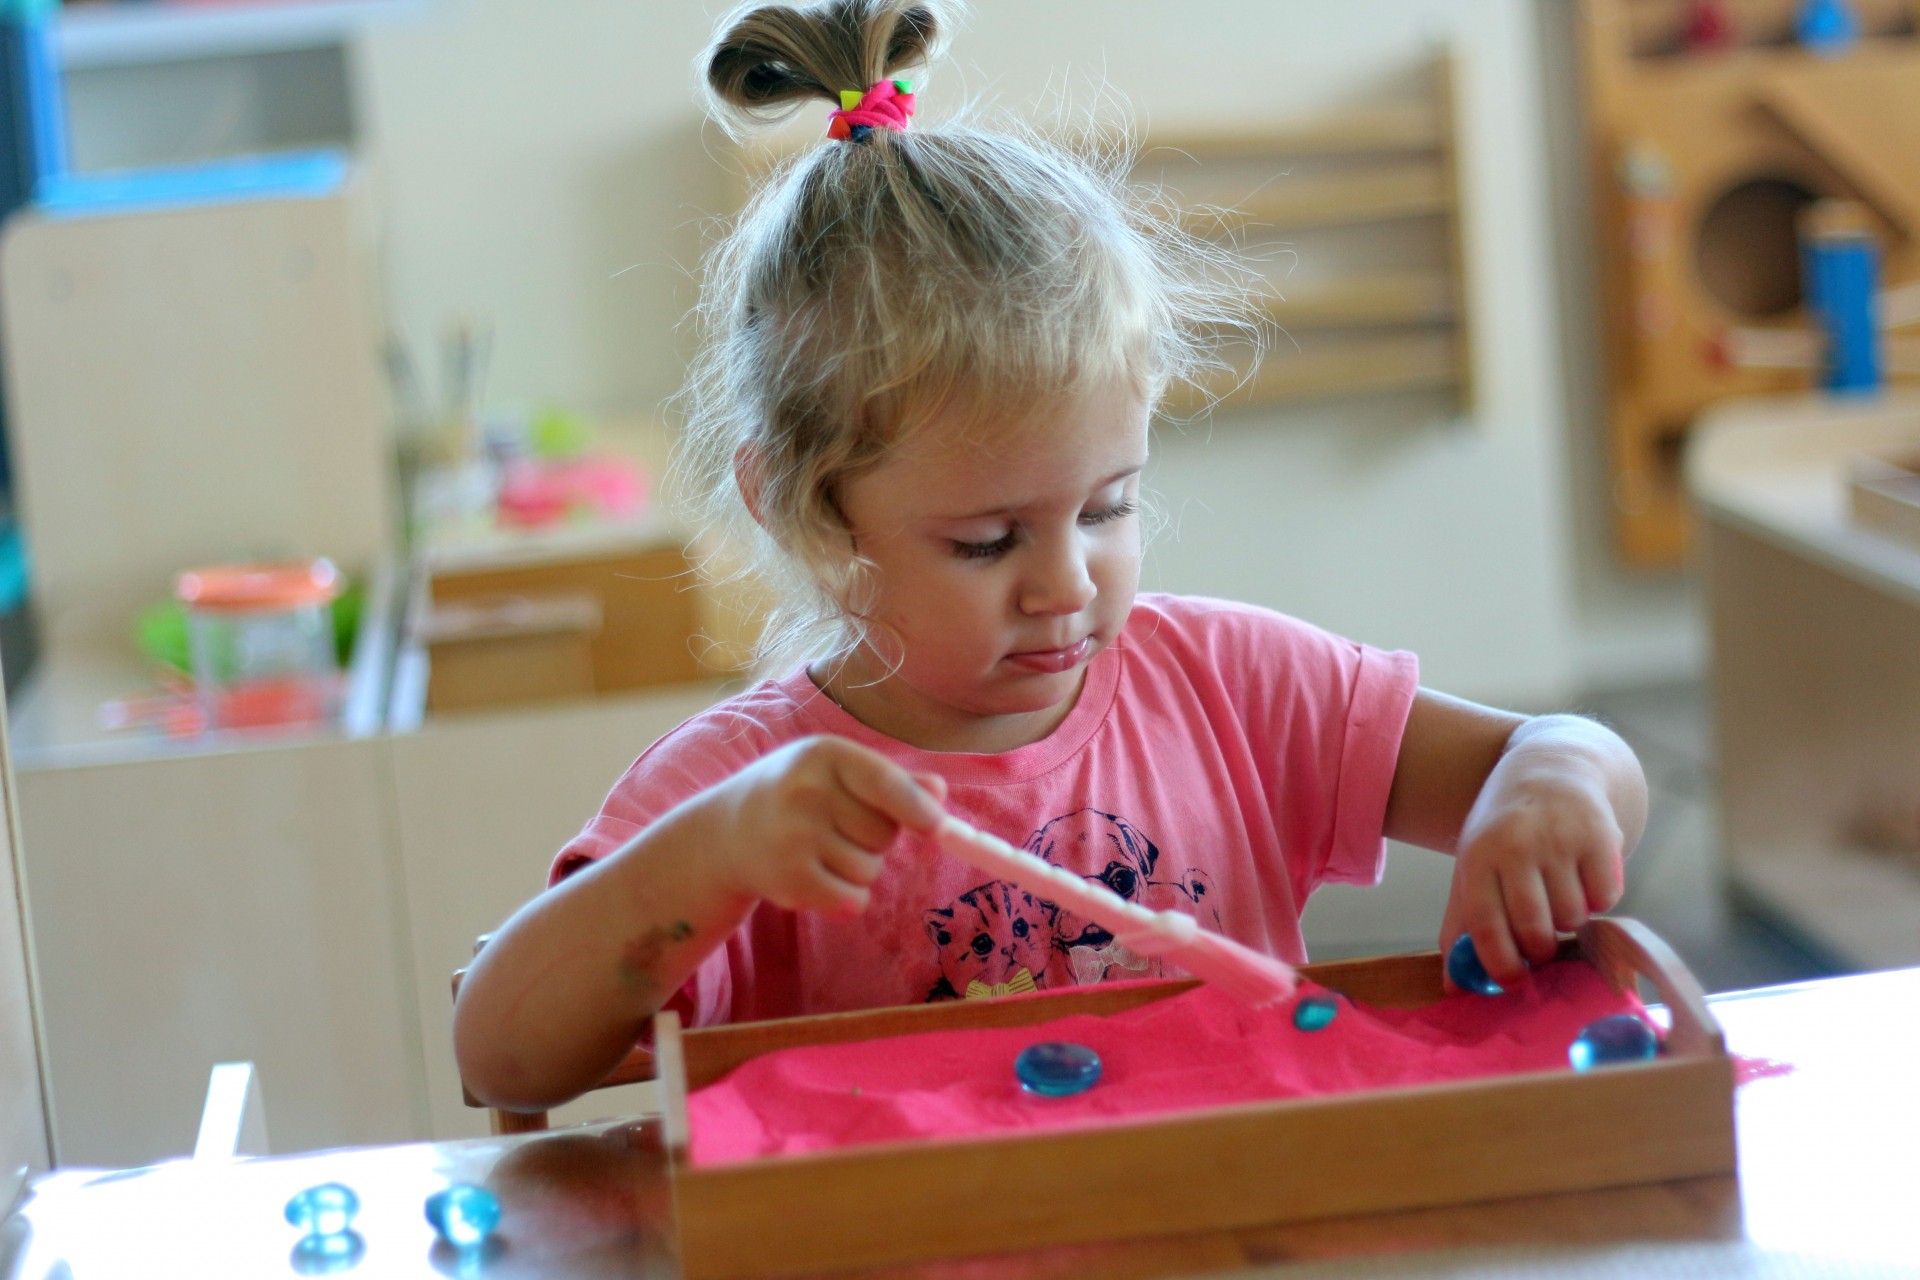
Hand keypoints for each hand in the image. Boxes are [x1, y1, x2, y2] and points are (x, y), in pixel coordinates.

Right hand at [702, 735, 947, 916]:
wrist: (726, 832)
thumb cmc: (795, 795)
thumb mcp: (835, 773)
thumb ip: (889, 781)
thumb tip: (938, 790)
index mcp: (824, 754)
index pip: (884, 781)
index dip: (916, 807)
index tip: (936, 825)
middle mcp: (806, 792)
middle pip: (883, 832)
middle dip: (875, 839)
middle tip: (838, 830)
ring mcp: (793, 837)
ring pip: (870, 869)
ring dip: (857, 870)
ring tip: (821, 852)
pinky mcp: (788, 880)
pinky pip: (851, 900)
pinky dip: (848, 899)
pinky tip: (820, 881)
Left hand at [1440, 766, 1624, 987]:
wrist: (1550, 768)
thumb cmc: (1506, 831)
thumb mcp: (1473, 866)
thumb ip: (1462, 925)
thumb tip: (1455, 988)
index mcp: (1476, 856)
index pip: (1484, 926)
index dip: (1500, 964)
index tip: (1514, 981)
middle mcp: (1515, 845)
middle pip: (1535, 930)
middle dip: (1540, 949)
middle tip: (1540, 940)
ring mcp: (1559, 838)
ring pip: (1573, 917)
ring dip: (1570, 919)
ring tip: (1559, 892)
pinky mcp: (1599, 834)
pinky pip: (1607, 898)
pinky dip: (1599, 899)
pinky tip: (1585, 875)